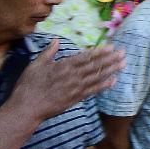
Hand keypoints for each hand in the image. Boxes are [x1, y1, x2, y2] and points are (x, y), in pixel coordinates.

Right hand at [6, 40, 125, 123]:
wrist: (26, 108)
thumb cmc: (28, 86)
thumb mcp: (36, 64)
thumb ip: (48, 52)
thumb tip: (55, 40)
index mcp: (63, 66)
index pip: (85, 57)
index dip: (99, 52)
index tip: (111, 47)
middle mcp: (72, 76)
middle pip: (95, 65)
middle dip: (110, 59)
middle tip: (124, 53)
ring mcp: (75, 88)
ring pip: (97, 77)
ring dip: (111, 70)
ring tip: (123, 64)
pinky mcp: (75, 99)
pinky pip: (93, 91)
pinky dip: (103, 86)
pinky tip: (113, 81)